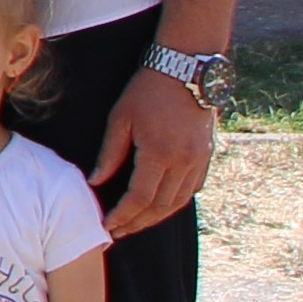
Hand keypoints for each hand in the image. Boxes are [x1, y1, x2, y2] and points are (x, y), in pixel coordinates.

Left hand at [91, 62, 218, 237]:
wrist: (186, 70)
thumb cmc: (147, 90)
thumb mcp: (120, 118)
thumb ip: (109, 154)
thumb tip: (95, 182)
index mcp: (160, 152)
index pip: (139, 197)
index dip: (123, 215)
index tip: (108, 226)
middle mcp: (184, 161)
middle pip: (160, 206)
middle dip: (137, 223)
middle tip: (118, 232)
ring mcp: (199, 159)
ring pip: (178, 202)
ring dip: (155, 217)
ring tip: (134, 223)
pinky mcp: (206, 156)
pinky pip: (191, 189)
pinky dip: (174, 202)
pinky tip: (158, 207)